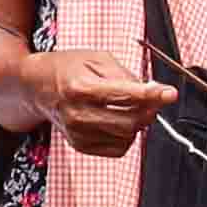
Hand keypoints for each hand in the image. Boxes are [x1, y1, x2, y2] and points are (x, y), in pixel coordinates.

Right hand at [31, 48, 174, 156]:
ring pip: (127, 137)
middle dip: (148, 111)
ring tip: (129, 106)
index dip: (152, 95)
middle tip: (152, 98)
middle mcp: (77, 114)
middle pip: (129, 122)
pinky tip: (118, 119)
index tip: (170, 93)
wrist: (36, 87)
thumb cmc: (67, 68)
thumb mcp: (97, 59)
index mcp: (80, 88)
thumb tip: (154, 92)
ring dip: (138, 123)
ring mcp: (77, 133)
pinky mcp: (80, 146)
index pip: (125, 96)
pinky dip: (126, 135)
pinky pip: (118, 148)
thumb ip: (127, 76)